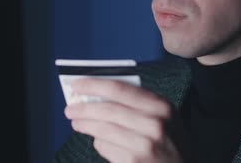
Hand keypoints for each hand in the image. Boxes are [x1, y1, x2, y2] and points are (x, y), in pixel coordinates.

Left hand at [64, 78, 186, 162]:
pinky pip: (106, 147)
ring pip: (103, 129)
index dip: (94, 85)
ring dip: (85, 124)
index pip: (120, 89)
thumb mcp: (166, 117)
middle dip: (84, 108)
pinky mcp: (133, 162)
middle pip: (108, 109)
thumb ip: (140, 104)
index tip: (77, 85)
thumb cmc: (171, 142)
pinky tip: (99, 141)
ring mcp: (144, 145)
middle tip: (70, 108)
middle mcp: (154, 123)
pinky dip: (99, 143)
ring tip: (77, 123)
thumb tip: (99, 94)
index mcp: (161, 106)